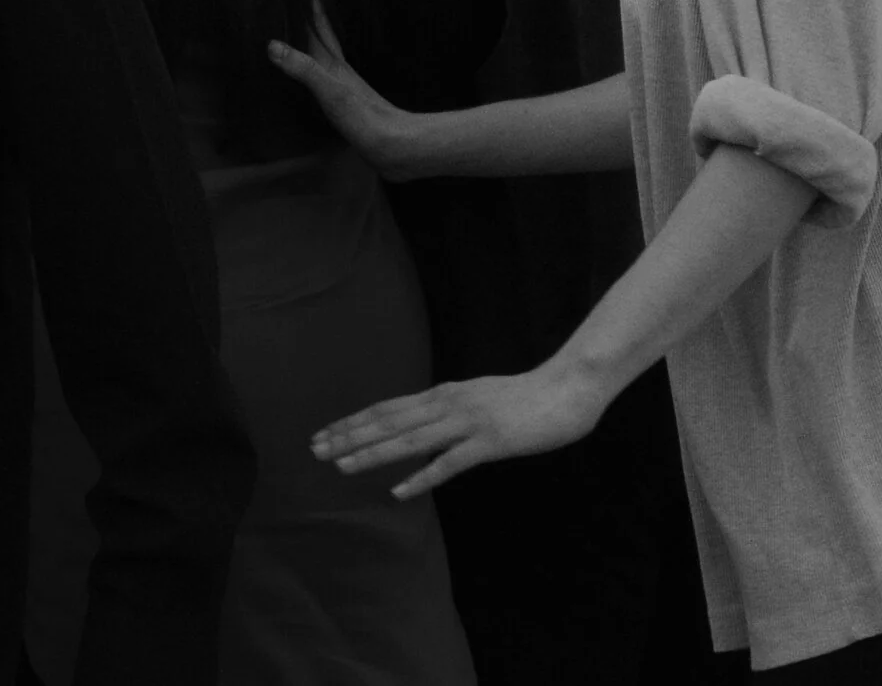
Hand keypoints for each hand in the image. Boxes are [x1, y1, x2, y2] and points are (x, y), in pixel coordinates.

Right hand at [267, 5, 425, 179]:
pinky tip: (314, 65)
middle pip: (320, 32)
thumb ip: (303, 69)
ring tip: (299, 19)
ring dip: (311, 33)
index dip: (309, 0)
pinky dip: (313, 59)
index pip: (318, 23)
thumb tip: (272, 45)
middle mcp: (338, 68)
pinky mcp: (344, 99)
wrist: (396, 146)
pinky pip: (322, 69)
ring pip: (322, 49)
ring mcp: (342, 83)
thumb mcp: (330, 93)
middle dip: (307, 11)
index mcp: (333, 62)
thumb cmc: (365, 120)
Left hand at [310, 363, 610, 499]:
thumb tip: (421, 429)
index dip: (353, 422)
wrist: (565, 390)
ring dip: (373, 454)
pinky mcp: (489, 442)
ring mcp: (467, 422)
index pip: (387, 408)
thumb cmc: (523, 399)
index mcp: (442, 393)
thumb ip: (447, 413)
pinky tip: (399, 492)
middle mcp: (447, 403)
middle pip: (389, 422)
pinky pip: (449, 463)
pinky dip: (422, 477)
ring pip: (410, 441)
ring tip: (342, 467)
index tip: (324, 434)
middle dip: (350, 437)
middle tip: (316, 451)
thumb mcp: (475, 399)